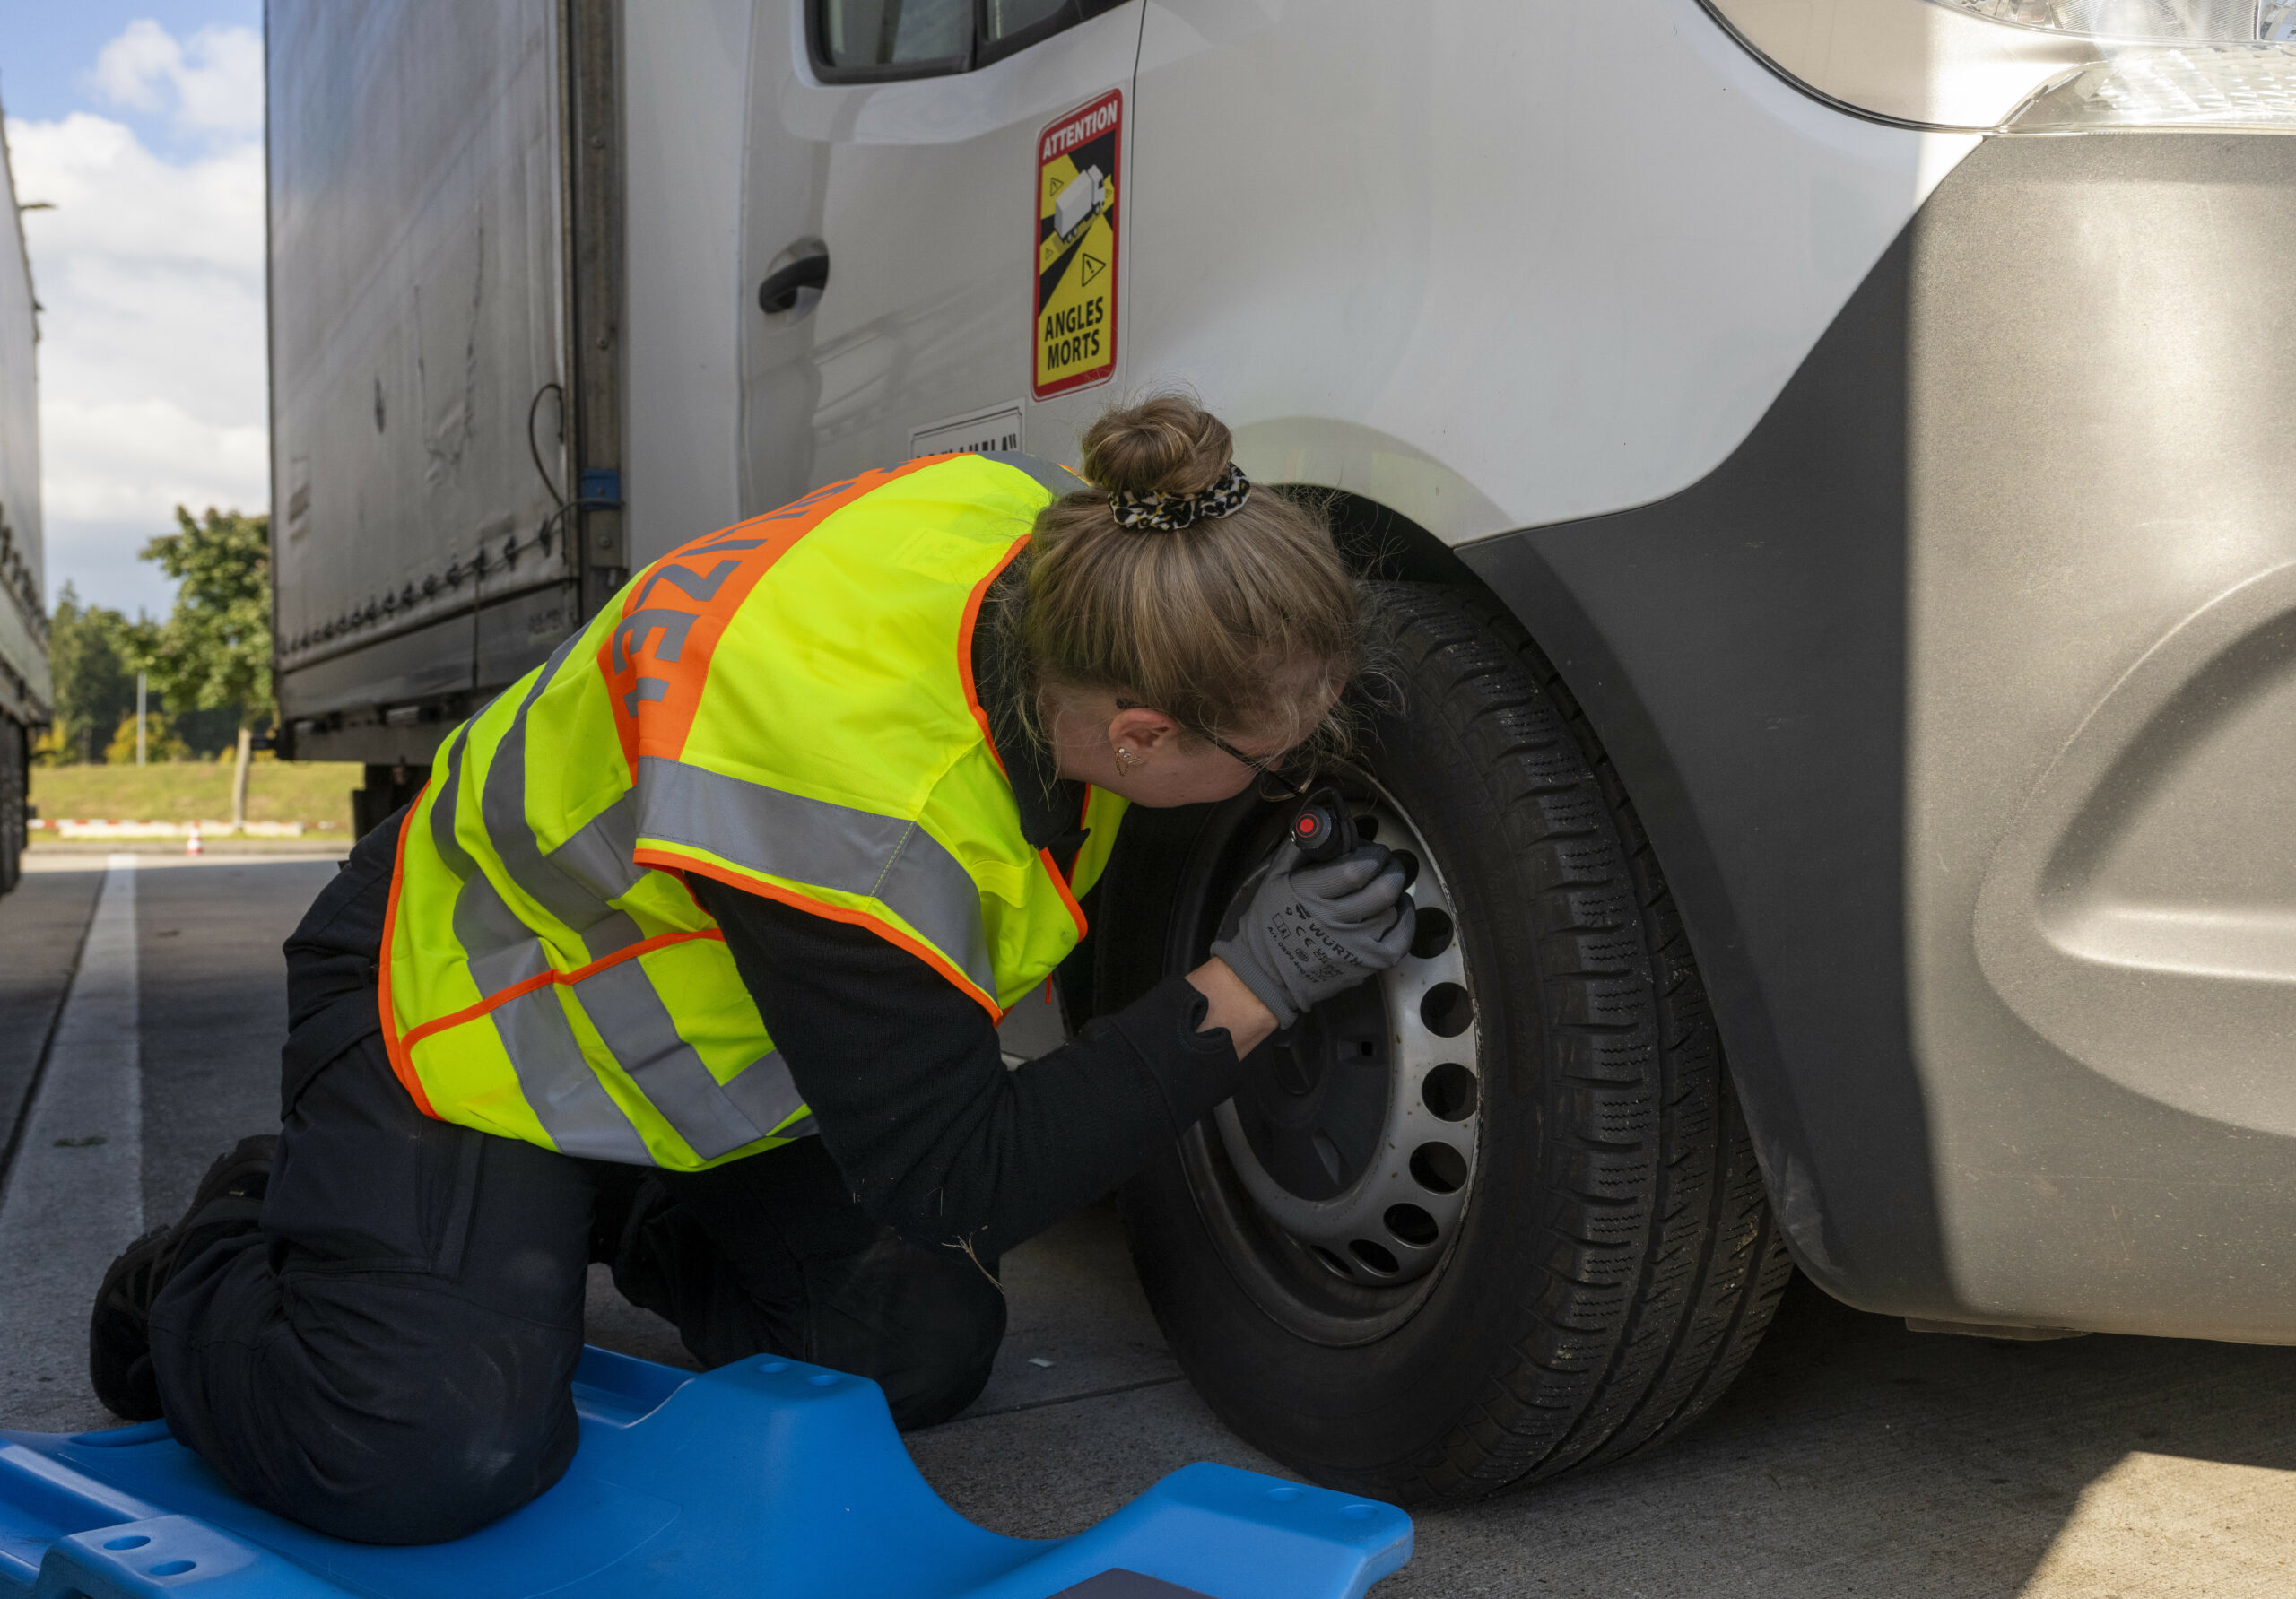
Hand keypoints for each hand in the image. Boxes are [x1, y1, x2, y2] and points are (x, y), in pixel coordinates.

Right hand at [1209, 839, 1415, 1030]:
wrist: (1266, 973)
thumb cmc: (1270, 922)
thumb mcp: (1274, 878)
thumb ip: (1299, 847)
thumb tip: (1320, 820)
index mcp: (1311, 894)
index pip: (1358, 868)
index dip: (1374, 854)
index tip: (1374, 851)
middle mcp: (1335, 920)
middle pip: (1384, 888)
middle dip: (1392, 868)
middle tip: (1387, 863)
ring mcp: (1355, 946)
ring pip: (1393, 909)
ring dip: (1394, 893)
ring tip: (1386, 886)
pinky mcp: (1367, 964)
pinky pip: (1402, 938)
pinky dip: (1406, 919)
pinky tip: (1397, 909)